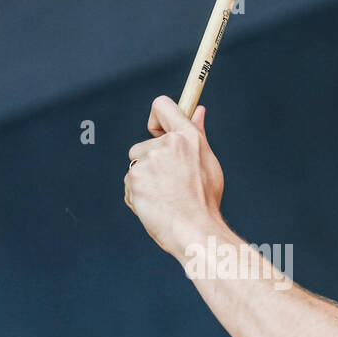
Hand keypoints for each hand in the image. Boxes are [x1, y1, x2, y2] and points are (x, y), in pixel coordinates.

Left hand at [124, 95, 224, 257]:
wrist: (195, 231)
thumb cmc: (204, 201)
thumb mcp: (207, 162)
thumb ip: (196, 134)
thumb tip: (197, 110)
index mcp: (188, 136)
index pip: (162, 105)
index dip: (156, 119)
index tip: (158, 133)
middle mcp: (167, 144)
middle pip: (143, 146)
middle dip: (150, 164)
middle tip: (170, 185)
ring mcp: (149, 161)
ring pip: (136, 167)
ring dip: (144, 181)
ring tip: (165, 198)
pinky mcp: (134, 178)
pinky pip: (130, 184)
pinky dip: (138, 196)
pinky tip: (156, 206)